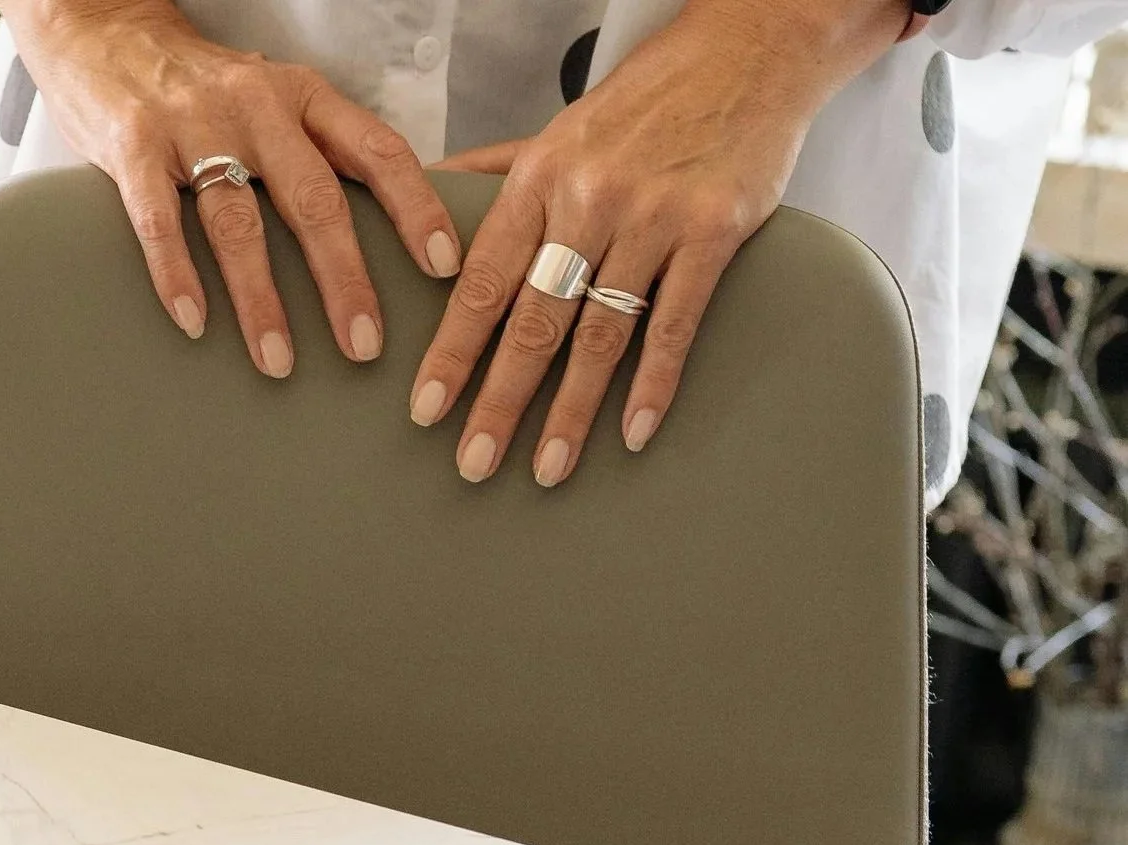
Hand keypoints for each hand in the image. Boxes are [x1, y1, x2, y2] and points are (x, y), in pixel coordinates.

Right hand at [4, 0, 462, 377]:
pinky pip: (160, 221)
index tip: (443, 267)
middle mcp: (257, 106)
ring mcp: (193, 125)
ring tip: (279, 360)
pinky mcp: (134, 146)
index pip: (377, 150)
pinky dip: (178, 275)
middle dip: (343, 278)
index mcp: (304, 97)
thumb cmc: (201, 90)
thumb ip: (314, 153)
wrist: (107, 34)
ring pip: (238, 221)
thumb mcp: (273, 102)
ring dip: (261, 299)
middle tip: (363, 346)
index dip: (415, 208)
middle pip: (314, 199)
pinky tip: (195, 323)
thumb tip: (375, 242)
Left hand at [409, 0, 906, 485]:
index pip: (482, 282)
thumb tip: (423, 200)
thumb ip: (493, 175)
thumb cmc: (645, 100)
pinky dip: (653, 384)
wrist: (748, 48)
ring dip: (570, 410)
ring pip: (600, 333)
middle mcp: (589, 199)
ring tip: (546, 468)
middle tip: (473, 461)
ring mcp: (653, 217)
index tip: (426, 408)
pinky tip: (632, 433)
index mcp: (540, 179)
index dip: (453, 352)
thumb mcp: (556, 131)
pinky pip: (675, 322)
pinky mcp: (714, 230)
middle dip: (499, 400)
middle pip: (533, 320)